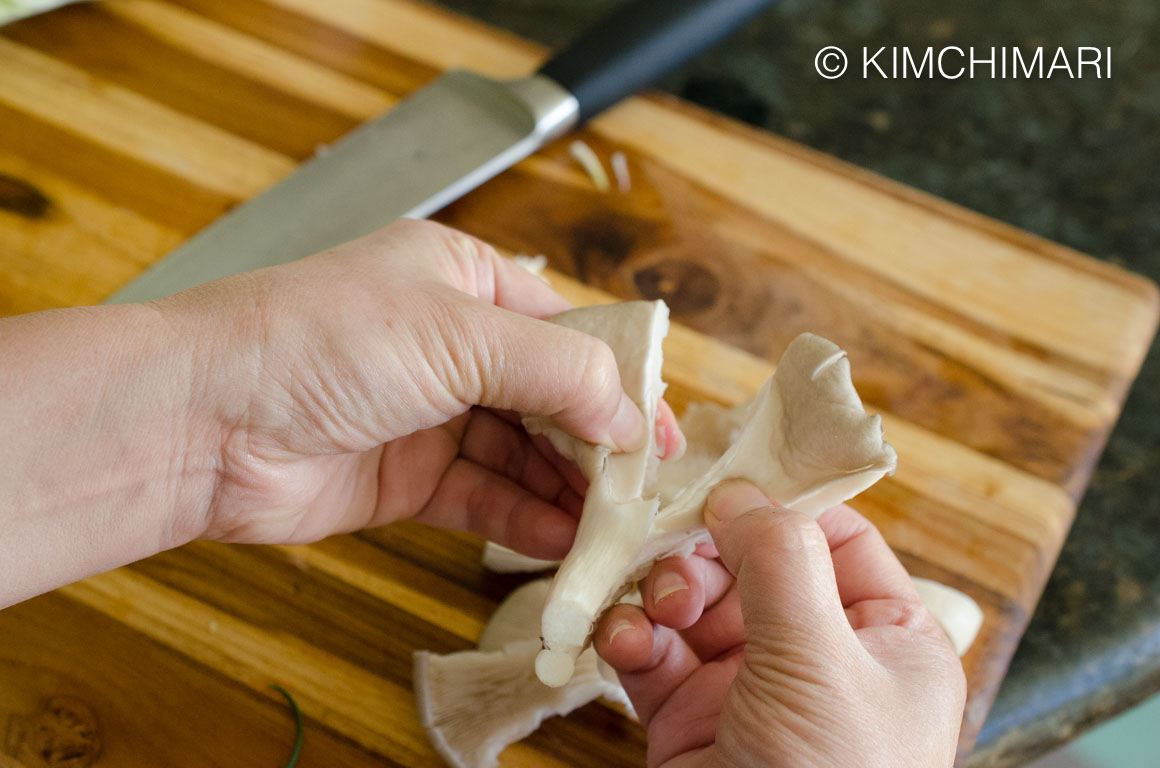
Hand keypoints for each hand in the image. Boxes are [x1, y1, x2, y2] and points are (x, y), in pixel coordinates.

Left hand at [166, 219, 680, 552]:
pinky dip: (522, 518)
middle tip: (642, 491)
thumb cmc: (317, 341)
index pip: (567, 327)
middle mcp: (449, 342)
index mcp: (461, 277)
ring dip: (566, 488)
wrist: (203, 421)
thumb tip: (631, 415)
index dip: (620, 378)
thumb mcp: (458, 332)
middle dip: (597, 442)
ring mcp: (427, 412)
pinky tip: (562, 539)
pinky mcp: (405, 477)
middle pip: (550, 395)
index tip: (662, 431)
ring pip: (521, 453)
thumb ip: (556, 370)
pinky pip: (482, 498)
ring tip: (613, 525)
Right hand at [595, 480, 965, 767]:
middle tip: (670, 550)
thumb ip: (782, 565)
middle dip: (702, 551)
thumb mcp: (823, 664)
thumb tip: (742, 494)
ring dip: (661, 592)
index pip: (833, 536)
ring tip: (653, 611)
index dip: (777, 502)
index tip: (720, 475)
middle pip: (748, 562)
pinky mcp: (688, 719)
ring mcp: (748, 686)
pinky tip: (622, 643)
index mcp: (883, 635)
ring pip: (692, 602)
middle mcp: (817, 653)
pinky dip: (630, 638)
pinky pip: (653, 653)